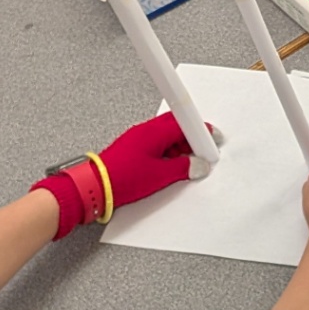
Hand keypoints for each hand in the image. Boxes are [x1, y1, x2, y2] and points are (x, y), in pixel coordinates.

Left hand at [30, 111, 210, 240]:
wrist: (95, 186)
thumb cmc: (121, 178)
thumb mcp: (160, 176)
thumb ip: (183, 168)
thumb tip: (197, 165)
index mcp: (155, 131)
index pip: (185, 123)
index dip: (202, 130)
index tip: (213, 139)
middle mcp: (146, 130)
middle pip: (176, 126)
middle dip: (191, 138)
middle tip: (202, 152)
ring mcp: (138, 138)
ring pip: (166, 136)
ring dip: (179, 147)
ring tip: (187, 164)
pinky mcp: (133, 148)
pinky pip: (156, 145)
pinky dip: (167, 153)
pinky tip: (169, 167)